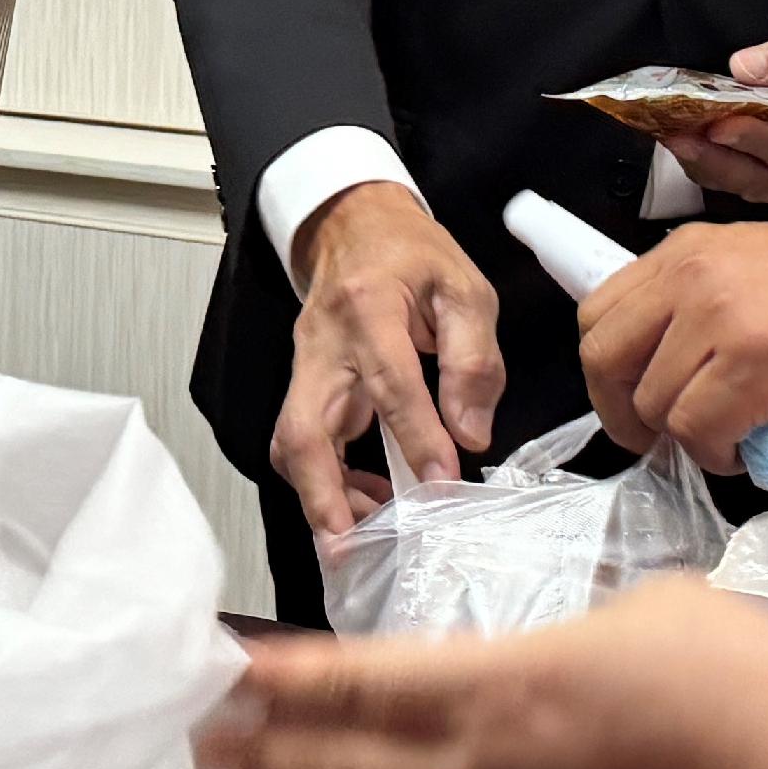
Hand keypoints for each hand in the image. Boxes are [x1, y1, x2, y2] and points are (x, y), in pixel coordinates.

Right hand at [277, 184, 502, 538]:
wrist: (353, 223)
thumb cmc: (412, 255)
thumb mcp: (464, 289)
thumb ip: (473, 360)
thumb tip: (470, 433)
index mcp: (369, 308)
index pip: (389, 382)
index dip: (415, 437)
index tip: (442, 480)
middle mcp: (324, 344)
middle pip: (304, 428)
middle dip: (321, 494)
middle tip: (347, 545)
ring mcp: (305, 367)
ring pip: (294, 443)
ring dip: (321, 496)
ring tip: (366, 533)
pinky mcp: (304, 385)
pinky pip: (304, 441)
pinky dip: (327, 481)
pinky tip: (366, 499)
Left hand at [579, 218, 767, 462]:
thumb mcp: (760, 272)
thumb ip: (706, 307)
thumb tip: (671, 372)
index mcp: (688, 251)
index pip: (598, 312)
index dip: (606, 371)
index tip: (631, 403)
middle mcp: (693, 276)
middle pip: (604, 359)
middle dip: (622, 413)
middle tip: (660, 439)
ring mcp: (721, 319)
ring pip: (655, 405)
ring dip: (687, 439)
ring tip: (731, 440)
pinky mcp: (756, 366)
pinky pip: (700, 431)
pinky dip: (719, 455)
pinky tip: (750, 450)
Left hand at [662, 21, 767, 206]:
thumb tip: (744, 67)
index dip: (757, 139)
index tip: (720, 124)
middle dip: (722, 160)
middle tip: (683, 139)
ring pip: (752, 189)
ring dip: (711, 168)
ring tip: (677, 143)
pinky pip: (742, 189)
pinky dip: (712, 171)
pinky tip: (687, 150)